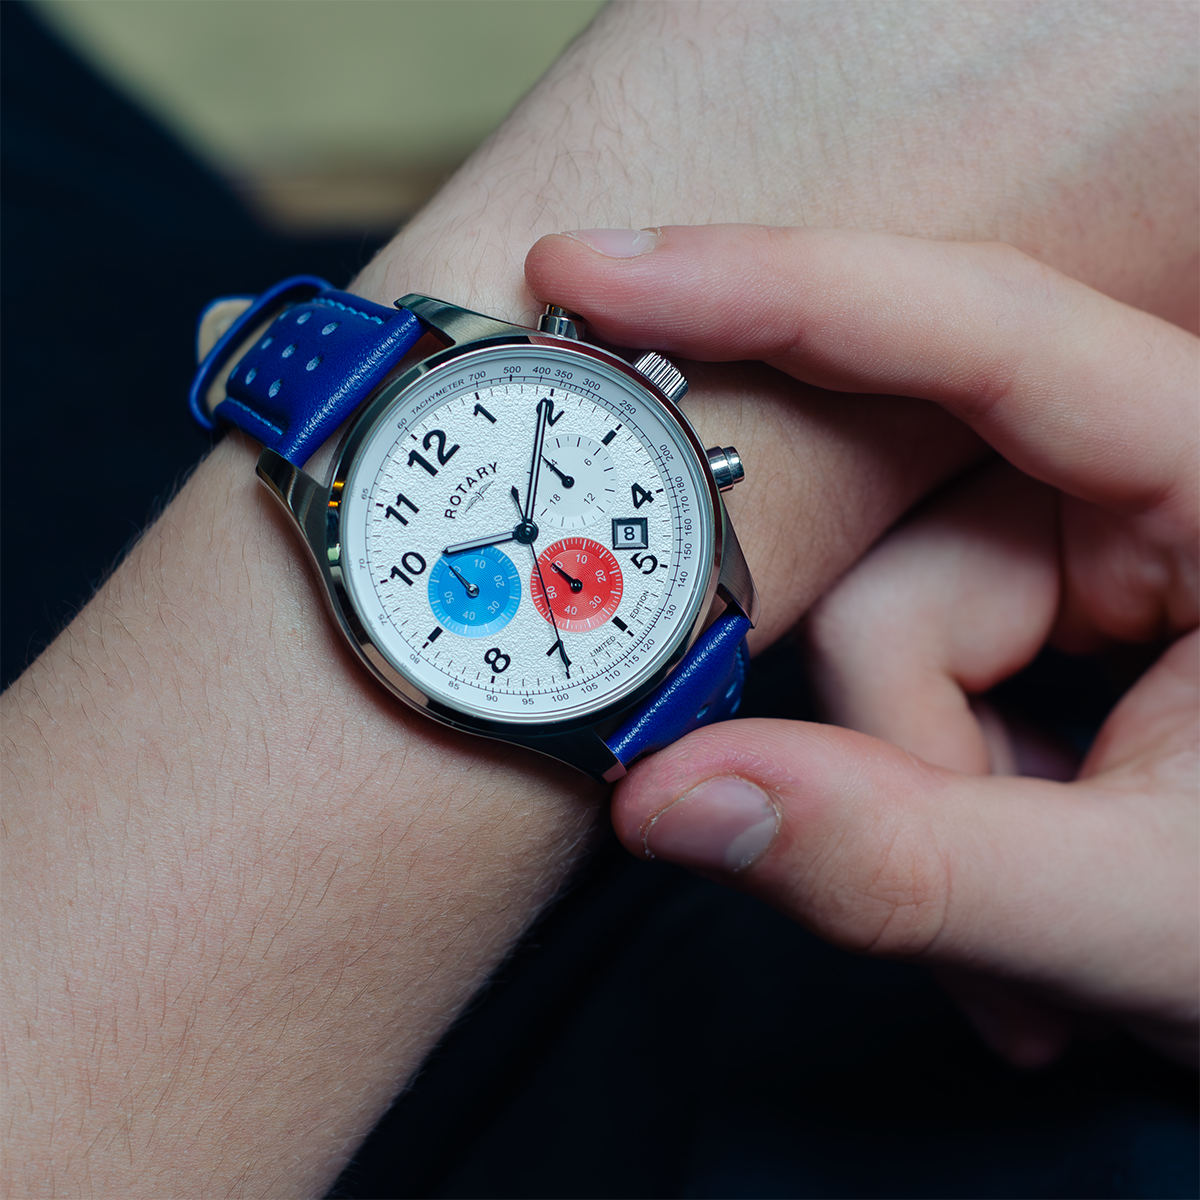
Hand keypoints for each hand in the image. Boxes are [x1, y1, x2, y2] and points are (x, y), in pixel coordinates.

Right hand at [526, 223, 1199, 1066]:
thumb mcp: (1140, 911)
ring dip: (911, 775)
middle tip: (963, 858)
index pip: (983, 330)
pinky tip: (1005, 845)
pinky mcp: (1030, 604)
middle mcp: (1142, 479)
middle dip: (893, 721)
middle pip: (890, 539)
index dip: (775, 291)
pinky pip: (893, 658)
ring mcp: (1075, 544)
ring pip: (871, 620)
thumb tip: (668, 794)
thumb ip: (904, 863)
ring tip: (1023, 898)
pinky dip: (916, 769)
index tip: (596, 274)